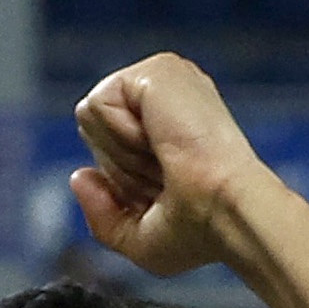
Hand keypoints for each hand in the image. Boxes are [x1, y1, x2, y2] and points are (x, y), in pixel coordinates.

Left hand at [71, 55, 278, 277]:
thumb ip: (101, 214)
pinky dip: (120, 137)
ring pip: (89, 116)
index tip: (165, 190)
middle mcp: (168, 93)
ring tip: (164, 159)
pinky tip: (160, 141)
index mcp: (170, 122)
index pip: (105, 145)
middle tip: (164, 176)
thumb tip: (79, 176)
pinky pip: (97, 105)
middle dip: (117, 167)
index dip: (122, 181)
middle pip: (91, 129)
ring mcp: (163, 76)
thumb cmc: (204, 230)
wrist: (228, 213)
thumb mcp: (140, 237)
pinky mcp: (155, 70)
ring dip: (119, 155)